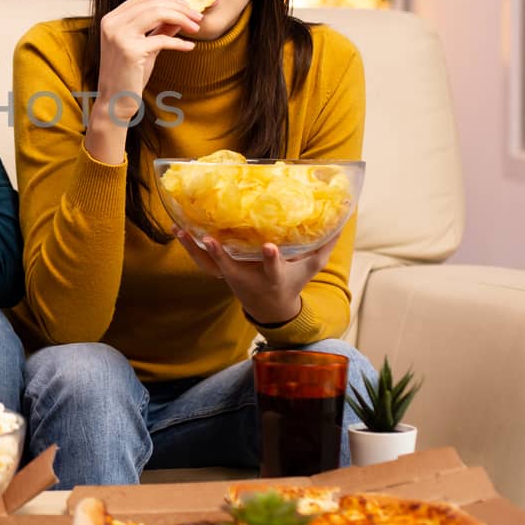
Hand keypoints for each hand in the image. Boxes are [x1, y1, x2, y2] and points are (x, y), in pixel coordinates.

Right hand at [95, 0, 201, 120]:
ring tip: (196, 28)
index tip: (187, 8)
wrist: (114, 101)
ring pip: (157, 13)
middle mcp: (112, 24)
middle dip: (179, 7)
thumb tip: (180, 14)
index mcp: (111, 19)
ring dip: (182, 18)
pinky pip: (162, 39)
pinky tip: (189, 47)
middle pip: (152, 2)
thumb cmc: (129, 75)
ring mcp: (119, 36)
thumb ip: (159, 29)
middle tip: (198, 17)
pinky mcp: (130, 50)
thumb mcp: (145, 47)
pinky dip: (179, 42)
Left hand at [173, 229, 335, 325]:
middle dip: (221, 256)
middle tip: (210, 239)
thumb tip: (345, 217)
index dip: (270, 258)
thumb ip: (325, 244)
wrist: (270, 307)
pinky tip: (178, 228)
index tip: (268, 246)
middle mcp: (248, 277)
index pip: (273, 268)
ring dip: (195, 249)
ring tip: (181, 229)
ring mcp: (231, 276)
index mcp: (273, 277)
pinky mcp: (220, 272)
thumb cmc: (292, 282)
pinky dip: (190, 247)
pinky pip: (201, 261)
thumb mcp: (311, 267)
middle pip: (231, 268)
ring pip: (209, 265)